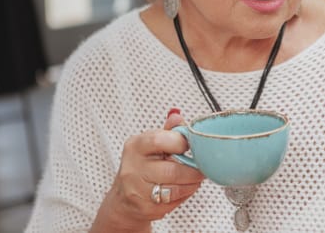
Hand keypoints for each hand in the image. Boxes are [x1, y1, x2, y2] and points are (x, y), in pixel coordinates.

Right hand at [91, 109, 204, 232]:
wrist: (123, 199)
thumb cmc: (142, 167)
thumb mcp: (150, 144)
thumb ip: (167, 131)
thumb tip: (177, 116)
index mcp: (135, 146)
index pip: (161, 140)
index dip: (182, 143)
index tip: (190, 146)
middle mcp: (133, 168)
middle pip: (172, 170)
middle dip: (193, 170)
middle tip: (201, 167)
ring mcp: (137, 190)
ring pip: (175, 188)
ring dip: (192, 184)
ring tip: (195, 178)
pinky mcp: (145, 208)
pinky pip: (173, 202)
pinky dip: (184, 195)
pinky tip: (184, 189)